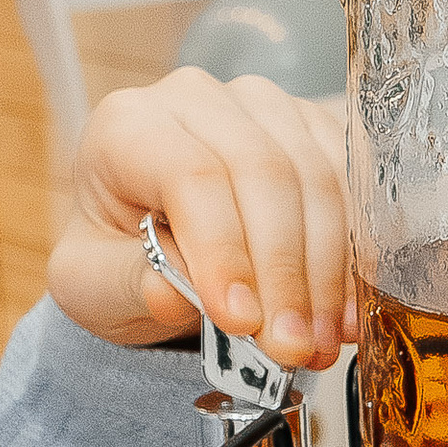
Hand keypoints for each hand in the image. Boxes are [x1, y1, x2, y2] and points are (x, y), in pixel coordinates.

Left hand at [49, 68, 352, 372]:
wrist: (147, 243)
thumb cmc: (116, 256)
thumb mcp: (94, 285)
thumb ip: (128, 284)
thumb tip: (172, 295)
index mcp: (127, 126)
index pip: (190, 175)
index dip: (223, 250)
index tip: (240, 321)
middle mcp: (196, 99)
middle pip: (262, 172)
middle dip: (283, 273)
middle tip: (289, 347)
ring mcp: (261, 107)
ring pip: (315, 178)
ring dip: (326, 272)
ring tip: (317, 343)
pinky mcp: (310, 128)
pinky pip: (349, 184)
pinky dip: (353, 255)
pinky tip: (346, 313)